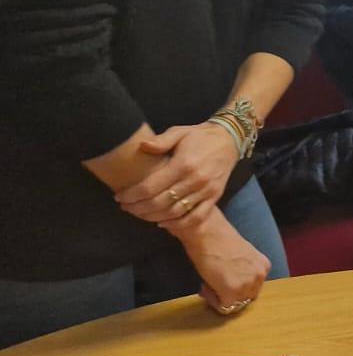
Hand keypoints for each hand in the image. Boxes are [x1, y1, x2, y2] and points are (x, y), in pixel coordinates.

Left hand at [115, 122, 238, 226]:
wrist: (229, 140)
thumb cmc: (199, 136)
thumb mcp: (179, 132)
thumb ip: (160, 141)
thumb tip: (142, 147)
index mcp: (183, 164)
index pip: (151, 186)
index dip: (132, 195)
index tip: (119, 197)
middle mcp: (195, 180)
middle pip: (160, 203)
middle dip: (138, 208)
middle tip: (125, 207)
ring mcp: (206, 191)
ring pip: (175, 213)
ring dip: (153, 217)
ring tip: (140, 214)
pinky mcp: (214, 197)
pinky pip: (195, 217)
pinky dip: (178, 224)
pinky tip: (163, 222)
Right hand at [172, 210, 269, 315]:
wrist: (207, 232)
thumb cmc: (218, 239)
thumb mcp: (240, 256)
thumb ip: (241, 271)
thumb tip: (231, 284)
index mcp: (264, 266)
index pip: (253, 287)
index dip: (236, 286)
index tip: (222, 281)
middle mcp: (260, 276)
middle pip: (245, 297)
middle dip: (229, 294)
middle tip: (212, 285)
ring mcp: (247, 285)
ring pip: (235, 304)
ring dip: (220, 297)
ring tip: (208, 283)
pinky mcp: (232, 292)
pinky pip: (223, 307)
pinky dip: (213, 300)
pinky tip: (205, 286)